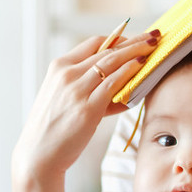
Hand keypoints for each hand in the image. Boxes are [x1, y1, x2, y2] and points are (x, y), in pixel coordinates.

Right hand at [12, 29, 157, 189]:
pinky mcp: (87, 108)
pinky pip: (113, 84)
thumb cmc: (52, 130)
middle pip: (107, 50)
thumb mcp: (64, 99)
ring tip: (153, 48)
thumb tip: (122, 89)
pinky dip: (129, 73)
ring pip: (112, 62)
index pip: (93, 43)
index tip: (135, 40)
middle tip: (153, 36)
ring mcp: (76, 90)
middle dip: (134, 41)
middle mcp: (66, 74)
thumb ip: (89, 90)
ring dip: (136, 52)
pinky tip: (141, 68)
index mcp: (59, 67)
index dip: (118, 39)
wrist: (38, 155)